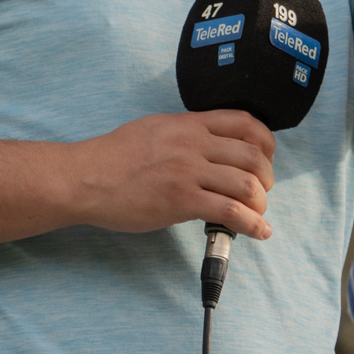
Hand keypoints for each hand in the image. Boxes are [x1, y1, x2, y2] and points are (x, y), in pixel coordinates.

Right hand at [72, 110, 276, 239]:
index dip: (265, 142)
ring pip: (246, 184)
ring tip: (258, 212)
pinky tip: (258, 231)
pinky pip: (230, 212)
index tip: (266, 157)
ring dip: (261, 201)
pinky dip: (253, 224)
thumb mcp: (155, 128)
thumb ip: (185, 132)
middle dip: (267, 176)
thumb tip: (209, 144)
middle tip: (262, 190)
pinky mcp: (181, 201)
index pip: (244, 122)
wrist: (86, 177)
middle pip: (252, 155)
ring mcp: (188, 172)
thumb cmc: (114, 156)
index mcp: (189, 123)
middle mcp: (193, 143)